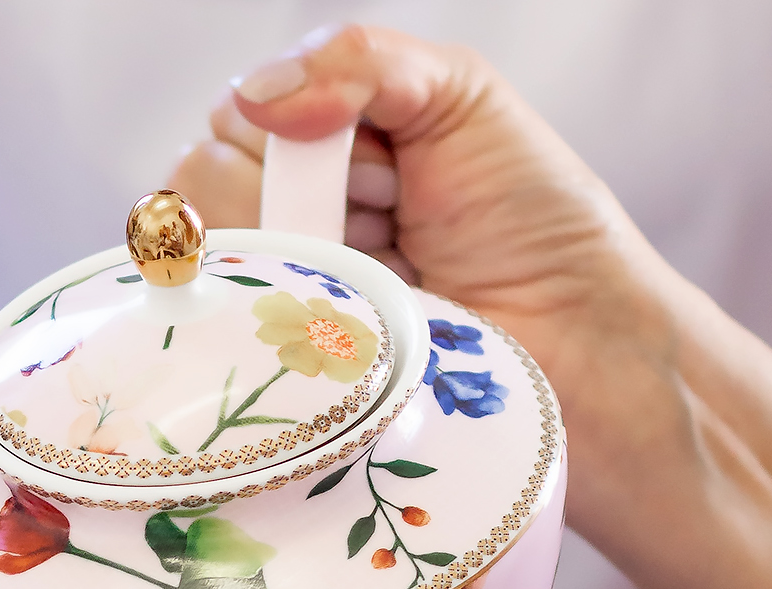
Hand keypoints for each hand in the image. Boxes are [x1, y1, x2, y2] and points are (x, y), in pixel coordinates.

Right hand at [167, 26, 696, 551]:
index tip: (389, 156)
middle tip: (392, 207)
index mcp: (317, 133)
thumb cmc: (528, 214)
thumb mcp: (458, 92)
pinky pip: (219, 306)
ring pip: (205, 233)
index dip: (305, 123)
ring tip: (381, 257)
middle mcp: (280, 201)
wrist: (568, 329)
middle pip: (204, 164)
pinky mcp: (271, 346)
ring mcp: (272, 276)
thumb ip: (360, 60)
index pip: (239, 105)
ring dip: (304, 239)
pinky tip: (349, 301)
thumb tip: (254, 94)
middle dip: (305, 181)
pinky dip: (284, 292)